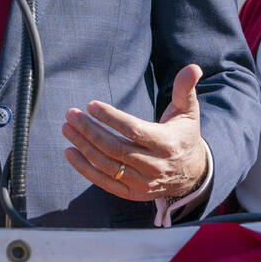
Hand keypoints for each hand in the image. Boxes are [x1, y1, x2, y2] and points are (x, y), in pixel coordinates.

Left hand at [61, 64, 206, 200]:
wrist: (192, 173)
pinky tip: (70, 153)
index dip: (111, 118)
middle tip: (71, 115)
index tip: (90, 105)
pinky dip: (85, 169)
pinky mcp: (133, 194)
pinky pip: (105, 183)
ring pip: (108, 166)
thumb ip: (186, 89)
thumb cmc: (184, 135)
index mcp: (167, 143)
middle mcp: (155, 166)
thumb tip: (193, 67)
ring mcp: (143, 183)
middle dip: (90, 131)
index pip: (134, 131)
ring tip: (67, 128)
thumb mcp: (189, 111)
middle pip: (116, 149)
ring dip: (84, 147)